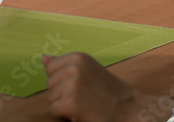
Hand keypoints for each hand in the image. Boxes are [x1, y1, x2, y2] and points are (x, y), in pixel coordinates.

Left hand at [44, 53, 161, 121]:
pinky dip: (65, 116)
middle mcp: (73, 67)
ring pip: (51, 98)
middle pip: (49, 84)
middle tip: (84, 98)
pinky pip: (54, 111)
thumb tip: (43, 57)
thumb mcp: (88, 71)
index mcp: (77, 57)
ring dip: (64, 106)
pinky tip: (81, 113)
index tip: (80, 87)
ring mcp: (71, 85)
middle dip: (62, 94)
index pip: (50, 68)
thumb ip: (65, 64)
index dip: (62, 81)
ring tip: (84, 105)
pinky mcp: (70, 102)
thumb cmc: (109, 93)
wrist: (130, 110)